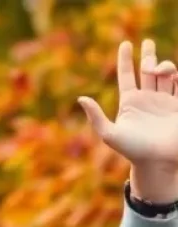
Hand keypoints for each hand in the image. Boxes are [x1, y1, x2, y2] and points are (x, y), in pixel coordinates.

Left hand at [80, 40, 177, 202]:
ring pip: (165, 74)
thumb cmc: (132, 150)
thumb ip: (96, 117)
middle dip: (148, 55)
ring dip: (163, 64)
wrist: (156, 161)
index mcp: (130, 103)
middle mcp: (147, 99)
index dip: (125, 60)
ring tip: (158, 68)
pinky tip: (172, 73)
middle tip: (146, 43)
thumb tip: (81, 98)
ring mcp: (164, 100)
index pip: (127, 76)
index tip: (125, 44)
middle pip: (148, 71)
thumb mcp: (110, 134)